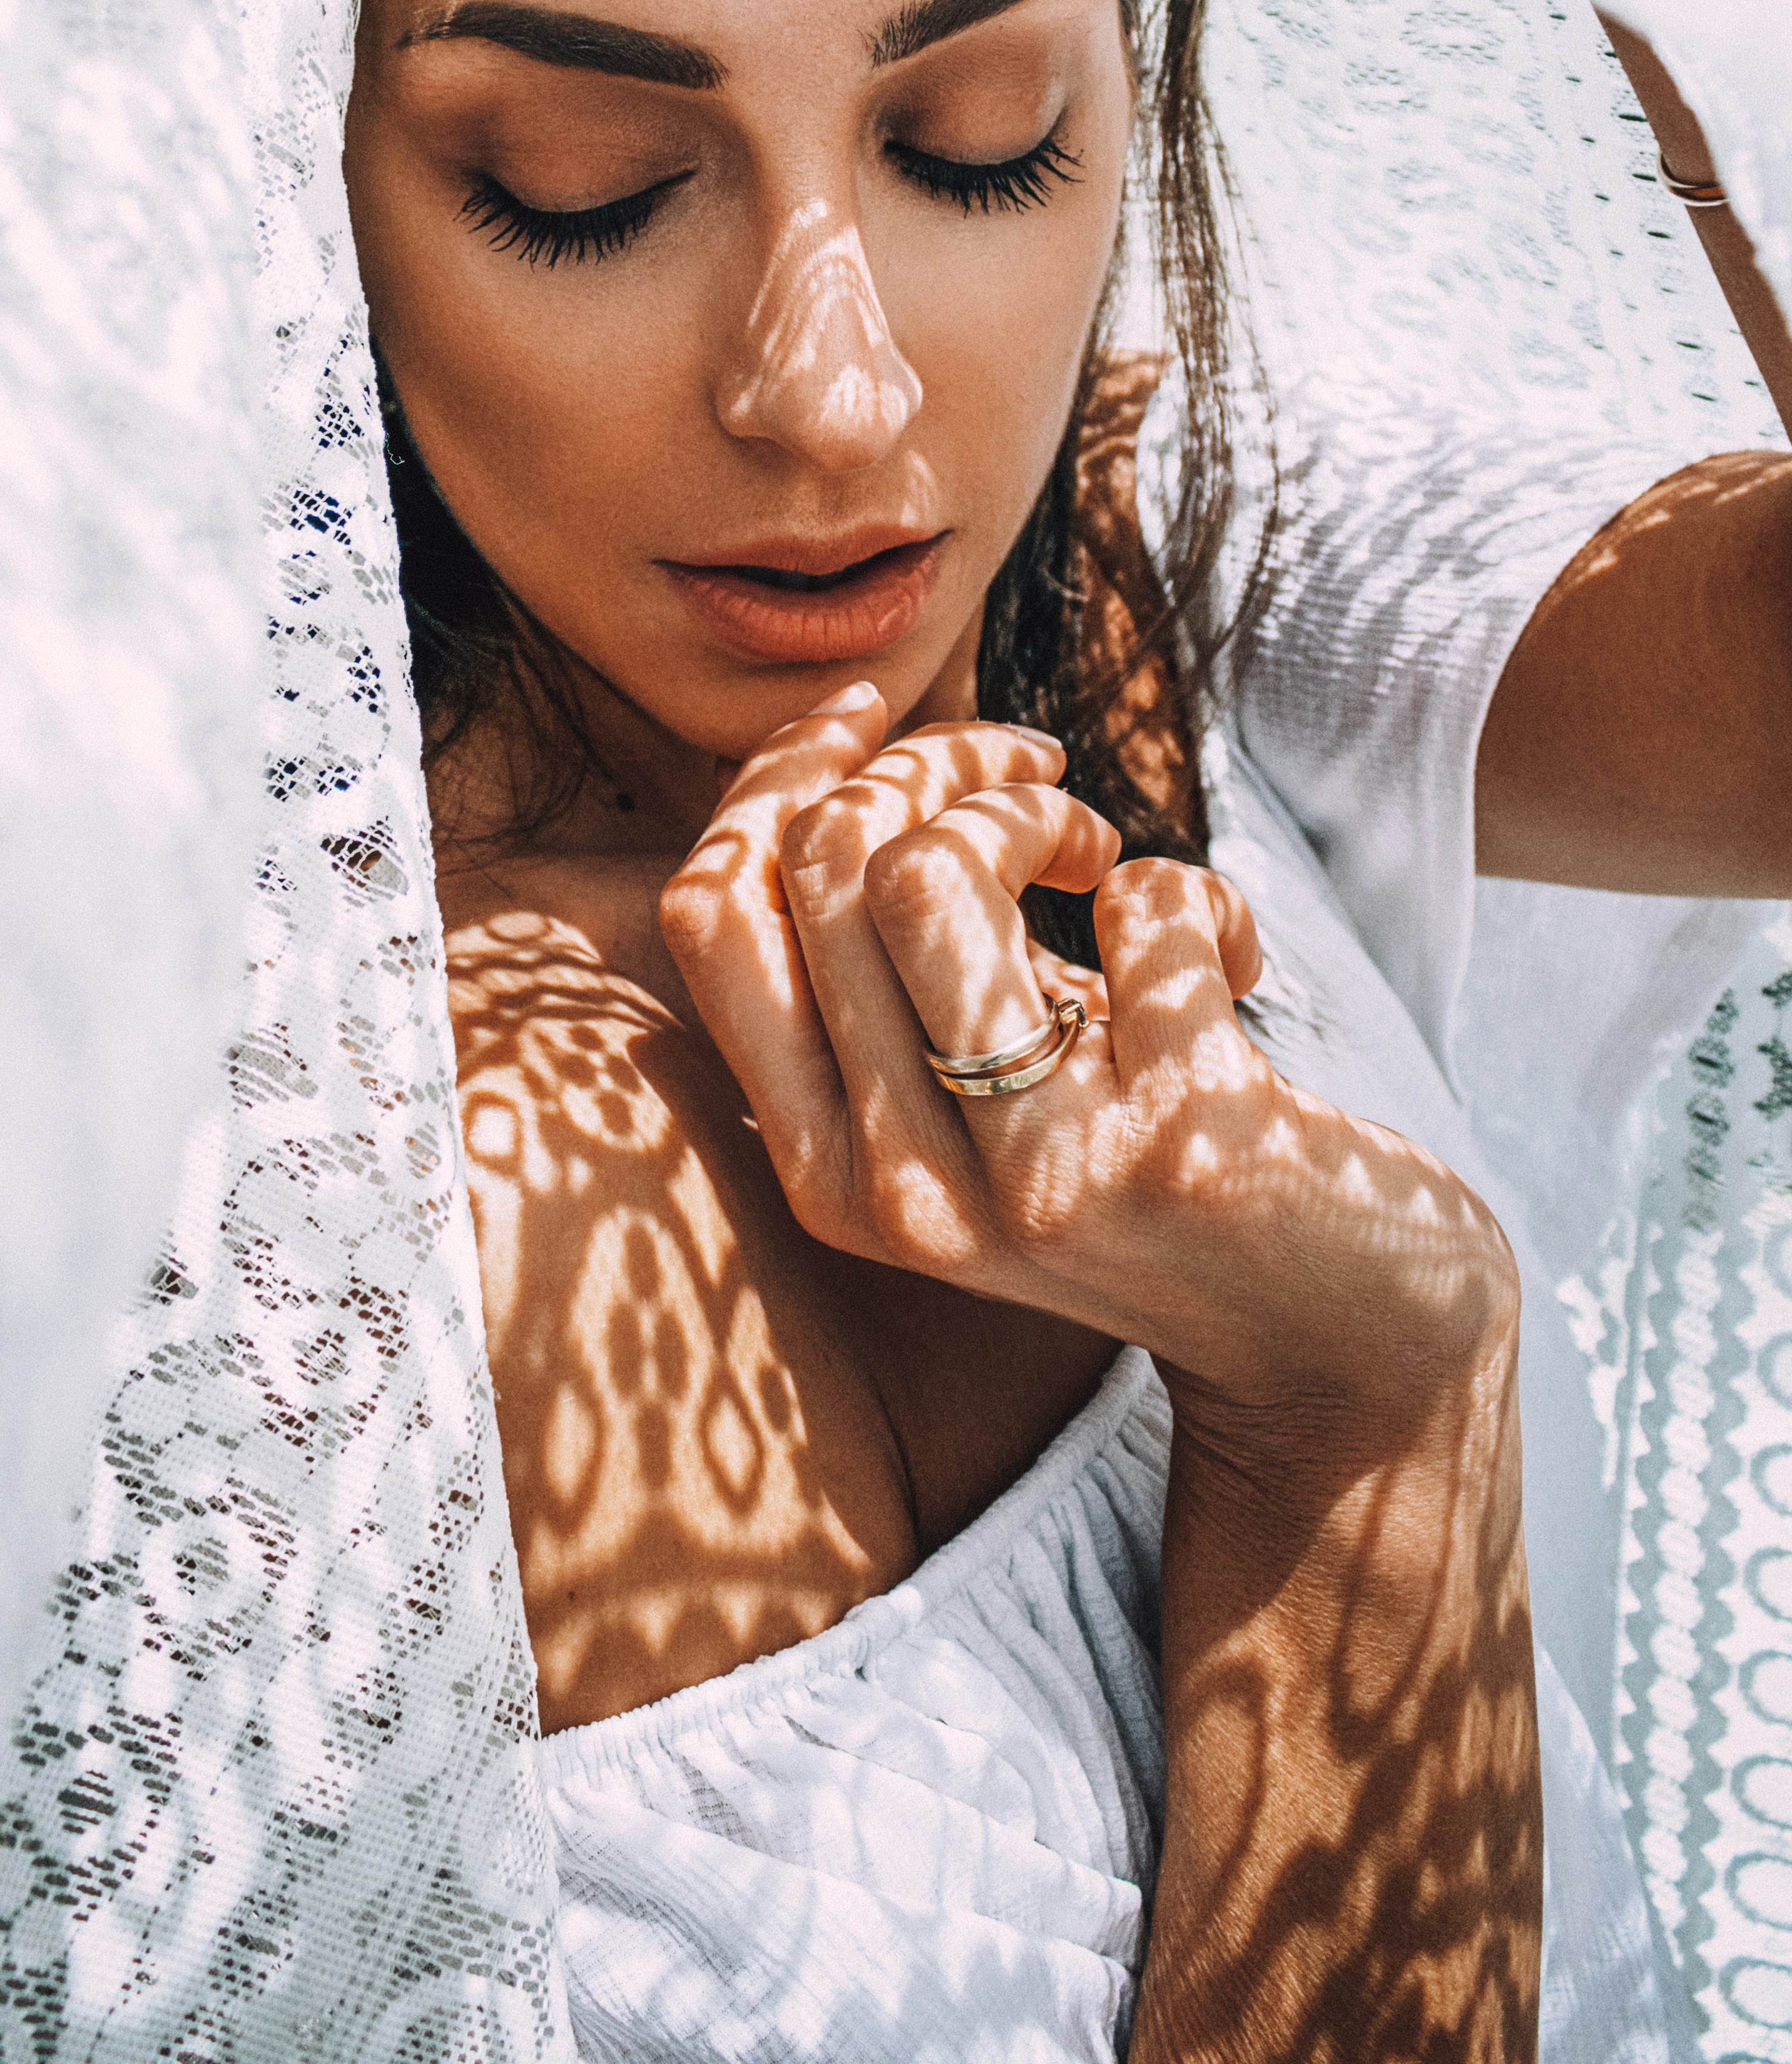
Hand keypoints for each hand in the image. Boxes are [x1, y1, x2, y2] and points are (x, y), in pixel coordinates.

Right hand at [660, 680, 1516, 1458]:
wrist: (1346, 1350)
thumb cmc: (1143, 1173)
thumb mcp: (972, 1106)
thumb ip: (885, 987)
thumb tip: (825, 769)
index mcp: (829, 1169)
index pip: (716, 912)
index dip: (778, 772)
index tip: (866, 714)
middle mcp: (906, 1191)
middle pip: (830, 859)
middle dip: (935, 762)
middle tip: (1032, 785)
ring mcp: (1039, 1180)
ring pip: (930, 871)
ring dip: (1030, 807)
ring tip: (1096, 852)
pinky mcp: (1184, 1147)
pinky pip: (1143, 907)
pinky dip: (1200, 894)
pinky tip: (1231, 960)